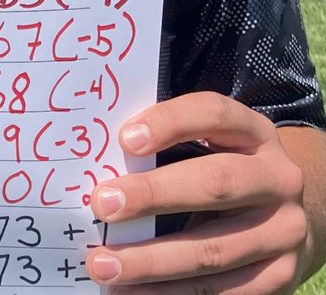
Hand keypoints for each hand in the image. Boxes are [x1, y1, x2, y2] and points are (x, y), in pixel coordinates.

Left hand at [86, 92, 308, 293]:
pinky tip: (135, 291)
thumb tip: (102, 163)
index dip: (170, 122)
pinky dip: (173, 293)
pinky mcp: (280, 277)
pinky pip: (223, 291)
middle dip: (153, 195)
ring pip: (213, 249)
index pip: (214, 114)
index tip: (125, 140)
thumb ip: (170, 145)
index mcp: (255, 132)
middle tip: (102, 204)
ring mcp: (284, 231)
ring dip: (152, 261)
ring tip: (104, 265)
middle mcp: (278, 178)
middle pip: (214, 183)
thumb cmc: (228, 168)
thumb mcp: (214, 143)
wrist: (289, 216)